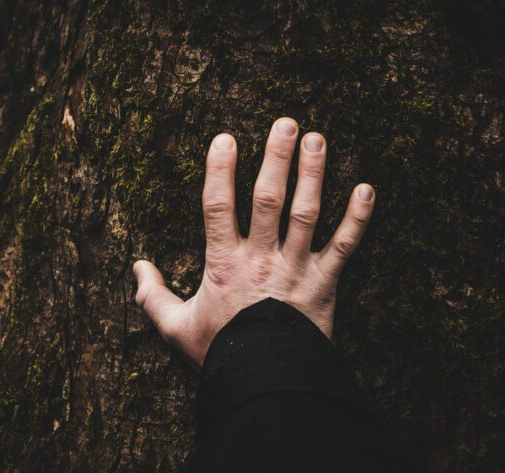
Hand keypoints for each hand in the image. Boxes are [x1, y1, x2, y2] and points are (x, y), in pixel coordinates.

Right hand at [133, 117, 374, 367]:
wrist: (264, 382)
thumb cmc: (221, 353)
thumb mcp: (175, 328)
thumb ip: (152, 297)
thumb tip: (136, 267)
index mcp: (224, 263)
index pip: (217, 206)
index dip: (220, 170)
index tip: (226, 138)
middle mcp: (261, 257)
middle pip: (268, 198)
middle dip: (276, 158)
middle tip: (286, 123)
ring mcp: (295, 268)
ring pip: (305, 213)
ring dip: (313, 174)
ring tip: (318, 139)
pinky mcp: (324, 284)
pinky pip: (344, 247)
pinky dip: (358, 219)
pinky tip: (367, 189)